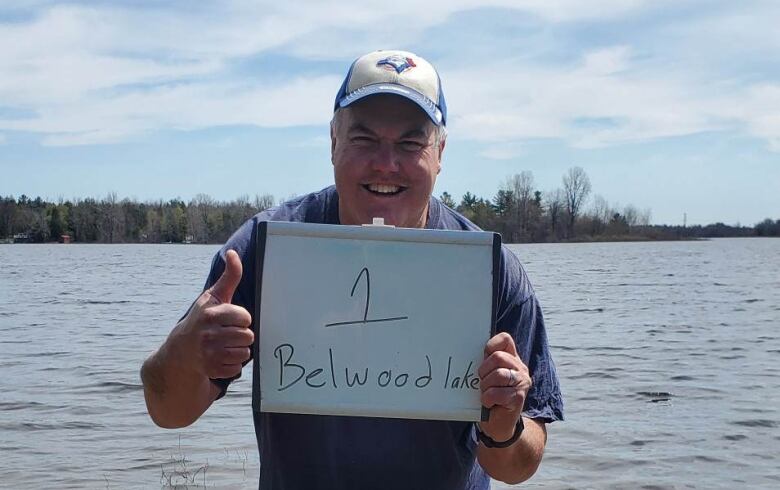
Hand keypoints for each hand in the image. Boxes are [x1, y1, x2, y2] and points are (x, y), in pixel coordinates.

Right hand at [170, 249, 253, 378]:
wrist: (180, 351)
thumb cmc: (202, 319)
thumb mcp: (213, 297)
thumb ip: (229, 276)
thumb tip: (233, 252)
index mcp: (210, 314)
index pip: (245, 317)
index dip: (241, 318)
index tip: (230, 319)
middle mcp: (208, 335)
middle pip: (248, 336)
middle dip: (241, 334)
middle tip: (228, 333)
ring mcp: (208, 354)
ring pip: (245, 353)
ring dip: (238, 349)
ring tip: (224, 345)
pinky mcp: (211, 370)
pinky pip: (237, 368)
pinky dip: (232, 364)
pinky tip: (220, 357)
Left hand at [477, 332, 531, 442]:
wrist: (498, 426)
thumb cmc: (489, 398)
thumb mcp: (486, 377)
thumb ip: (485, 363)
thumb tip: (466, 349)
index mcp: (512, 359)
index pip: (505, 339)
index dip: (491, 345)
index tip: (483, 356)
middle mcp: (520, 369)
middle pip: (498, 357)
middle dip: (484, 371)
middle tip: (482, 382)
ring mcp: (522, 383)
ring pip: (499, 374)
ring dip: (486, 386)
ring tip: (486, 393)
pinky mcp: (519, 398)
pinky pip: (497, 392)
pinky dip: (488, 398)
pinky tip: (489, 403)